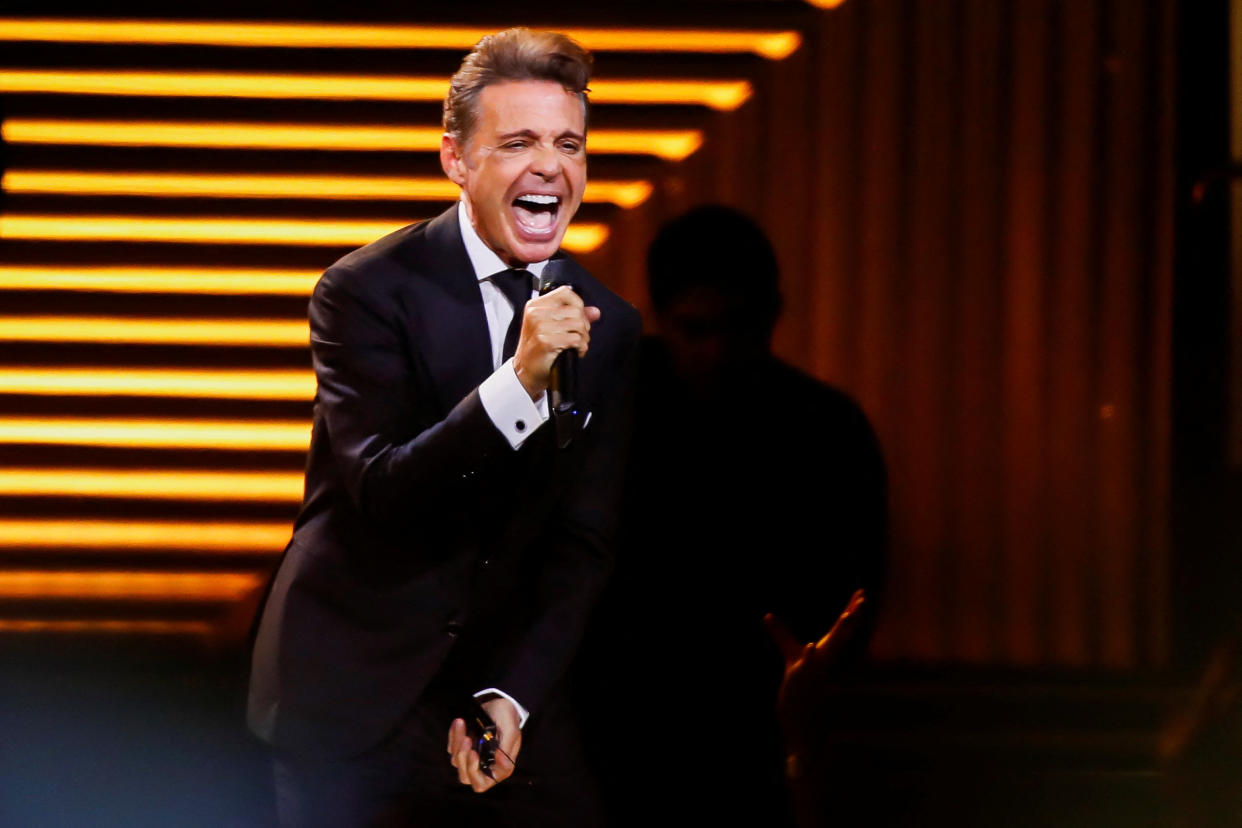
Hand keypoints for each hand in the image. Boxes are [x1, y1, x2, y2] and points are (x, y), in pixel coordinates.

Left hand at [447, 697, 522, 792]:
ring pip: (456, 760)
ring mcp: (471, 758)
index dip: (474, 772)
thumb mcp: (511, 731)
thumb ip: (505, 749)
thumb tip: (499, 759)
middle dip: (463, 757)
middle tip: (467, 739)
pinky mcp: (462, 748)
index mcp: (499, 768)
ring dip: (457, 742)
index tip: (474, 752)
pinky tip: (459, 723)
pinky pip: (452, 747)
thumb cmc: (507, 719)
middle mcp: (484, 766)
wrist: (499, 704)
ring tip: (461, 722)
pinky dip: (453, 735)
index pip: (481, 783)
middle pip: (465, 775)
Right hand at [513, 285, 600, 399]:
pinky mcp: (546, 341)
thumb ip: (574, 316)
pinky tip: (575, 352)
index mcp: (535, 305)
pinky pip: (576, 339)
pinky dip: (581, 347)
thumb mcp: (551, 327)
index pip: (566, 292)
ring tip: (577, 345)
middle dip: (584, 326)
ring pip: (578, 324)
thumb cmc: (537, 349)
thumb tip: (595, 312)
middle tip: (579, 337)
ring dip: (584, 338)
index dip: (578, 304)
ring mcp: (540, 327)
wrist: (525, 371)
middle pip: (576, 310)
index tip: (579, 317)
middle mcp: (536, 313)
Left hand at [763, 590, 865, 739]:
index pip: (842, 628)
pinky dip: (809, 656)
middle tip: (863, 600)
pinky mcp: (803, 679)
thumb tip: (767, 615)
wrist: (800, 718)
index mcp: (827, 651)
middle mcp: (826, 658)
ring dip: (840, 633)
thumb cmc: (798, 685)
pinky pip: (808, 666)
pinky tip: (810, 646)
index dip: (852, 610)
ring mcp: (816, 669)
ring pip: (830, 649)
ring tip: (847, 615)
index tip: (861, 593)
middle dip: (852, 616)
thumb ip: (780, 633)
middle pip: (842, 634)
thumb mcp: (789, 653)